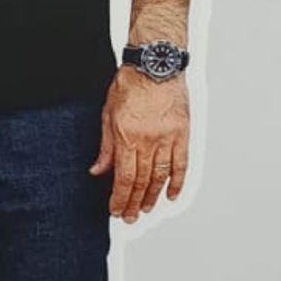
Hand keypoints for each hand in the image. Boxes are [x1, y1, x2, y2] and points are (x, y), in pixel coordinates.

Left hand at [89, 67, 189, 221]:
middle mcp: (148, 140)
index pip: (123, 178)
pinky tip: (172, 194)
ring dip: (153, 196)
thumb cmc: (131, 84)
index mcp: (126, 136)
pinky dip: (178, 182)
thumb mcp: (108, 114)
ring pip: (161, 176)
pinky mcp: (182, 133)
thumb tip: (98, 169)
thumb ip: (105, 146)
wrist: (154, 65)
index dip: (119, 198)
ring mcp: (167, 138)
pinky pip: (181, 164)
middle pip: (141, 181)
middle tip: (130, 215)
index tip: (116, 209)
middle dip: (133, 202)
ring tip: (146, 208)